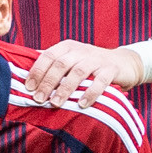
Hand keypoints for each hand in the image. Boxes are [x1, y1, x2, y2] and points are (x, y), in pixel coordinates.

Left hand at [20, 37, 142, 107]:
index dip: (37, 71)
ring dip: (65, 89)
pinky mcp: (112, 69)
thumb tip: (27, 81)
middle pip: (61, 64)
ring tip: (55, 103)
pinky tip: (82, 105)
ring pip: (78, 72)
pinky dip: (90, 93)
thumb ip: (53, 67)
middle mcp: (81, 50)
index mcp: (67, 47)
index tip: (28, 88)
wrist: (124, 63)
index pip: (48, 56)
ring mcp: (97, 59)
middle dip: (47, 82)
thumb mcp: (71, 61)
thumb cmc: (90, 65)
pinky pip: (100, 81)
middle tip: (38, 99)